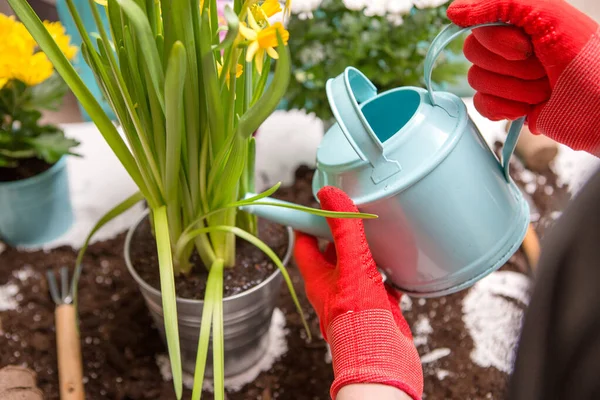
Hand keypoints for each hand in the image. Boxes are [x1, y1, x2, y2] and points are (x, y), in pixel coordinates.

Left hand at [294, 186, 422, 399]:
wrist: (381, 358)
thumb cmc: (359, 317)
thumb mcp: (352, 263)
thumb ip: (343, 229)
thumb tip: (330, 194)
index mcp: (318, 279)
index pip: (305, 244)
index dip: (308, 222)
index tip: (318, 203)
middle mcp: (332, 289)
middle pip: (331, 255)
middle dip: (341, 234)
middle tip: (353, 213)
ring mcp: (354, 299)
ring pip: (356, 269)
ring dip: (366, 252)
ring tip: (379, 234)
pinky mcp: (375, 308)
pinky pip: (380, 285)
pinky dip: (388, 273)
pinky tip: (400, 265)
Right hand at [447, 0, 599, 153]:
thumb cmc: (585, 58)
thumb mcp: (547, 15)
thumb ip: (500, 4)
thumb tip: (453, 12)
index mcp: (519, 22)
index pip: (478, 28)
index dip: (498, 41)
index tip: (528, 46)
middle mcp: (510, 48)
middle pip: (472, 54)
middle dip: (509, 66)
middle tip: (541, 67)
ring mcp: (506, 78)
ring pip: (476, 81)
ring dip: (514, 88)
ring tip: (544, 89)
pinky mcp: (506, 106)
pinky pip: (480, 105)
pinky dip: (503, 109)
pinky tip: (526, 108)